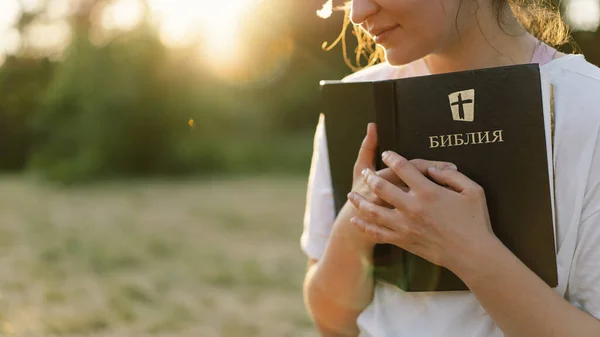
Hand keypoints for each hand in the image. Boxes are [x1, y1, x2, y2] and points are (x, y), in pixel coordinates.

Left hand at [347, 151, 495, 271]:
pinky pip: (377, 233)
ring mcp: (404, 225)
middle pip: (382, 186)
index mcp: (428, 192)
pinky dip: (364, 225)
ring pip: (374, 210)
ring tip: (352, 194)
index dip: (392, 158)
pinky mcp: (403, 240)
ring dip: (360, 200)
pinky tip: (355, 220)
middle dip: (370, 176)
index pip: (403, 168)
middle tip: (365, 172)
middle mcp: (412, 207)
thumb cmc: (475, 221)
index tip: (386, 154)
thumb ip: (451, 175)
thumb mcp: (472, 190)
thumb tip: (432, 168)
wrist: (472, 255)